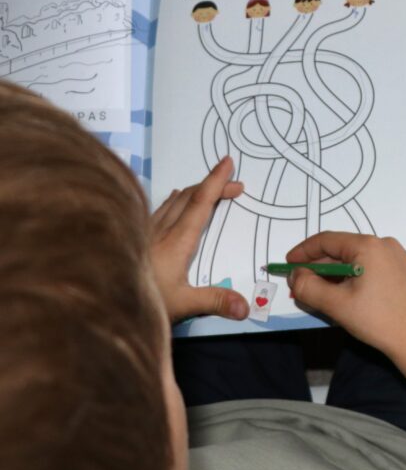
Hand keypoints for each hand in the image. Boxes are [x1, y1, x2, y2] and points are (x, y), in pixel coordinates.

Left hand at [151, 156, 248, 322]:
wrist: (96, 301)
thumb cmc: (138, 301)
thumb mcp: (182, 304)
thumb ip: (215, 301)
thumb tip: (246, 307)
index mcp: (177, 240)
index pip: (200, 202)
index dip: (216, 180)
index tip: (227, 162)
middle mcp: (161, 229)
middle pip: (189, 195)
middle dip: (214, 185)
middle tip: (235, 186)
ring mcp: (145, 231)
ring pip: (173, 200)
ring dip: (195, 191)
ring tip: (210, 189)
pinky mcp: (135, 236)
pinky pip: (159, 209)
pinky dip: (175, 200)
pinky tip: (173, 201)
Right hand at [285, 232, 405, 358]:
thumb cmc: (378, 320)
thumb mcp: (336, 304)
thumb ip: (308, 287)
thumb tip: (295, 276)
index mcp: (369, 246)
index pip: (327, 240)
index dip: (304, 251)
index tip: (287, 264)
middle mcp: (385, 245)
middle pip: (342, 250)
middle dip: (318, 267)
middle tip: (300, 284)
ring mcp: (397, 258)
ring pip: (356, 260)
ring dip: (334, 275)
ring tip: (319, 293)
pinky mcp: (403, 271)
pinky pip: (370, 267)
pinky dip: (352, 278)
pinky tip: (343, 295)